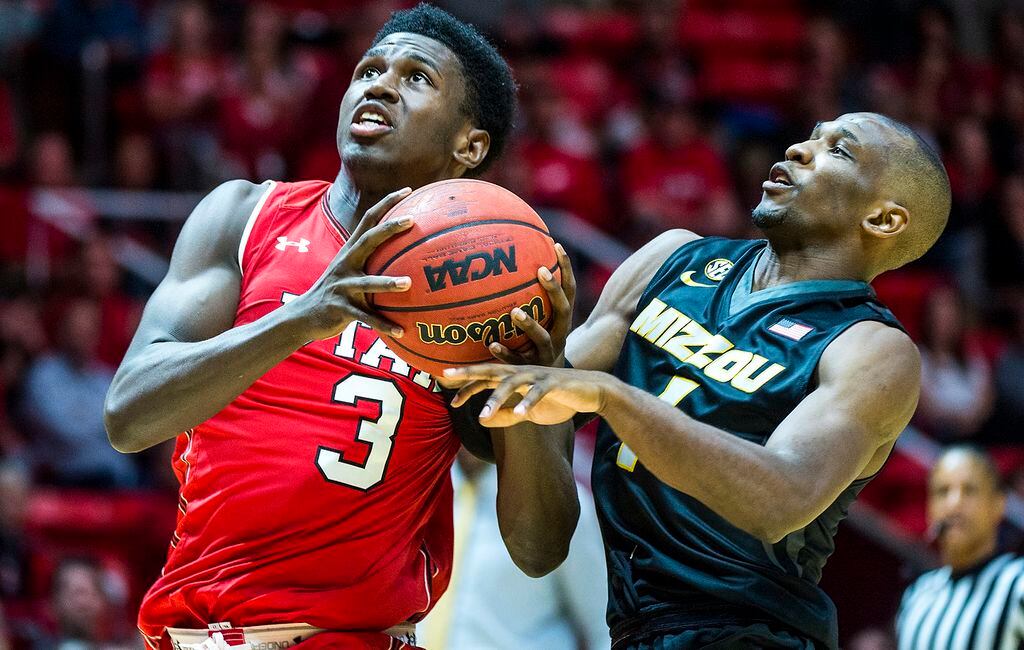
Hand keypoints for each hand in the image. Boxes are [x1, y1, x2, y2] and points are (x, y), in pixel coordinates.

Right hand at [291, 188, 414, 339]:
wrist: (302, 317)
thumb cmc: (336, 294)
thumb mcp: (350, 273)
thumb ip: (372, 262)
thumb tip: (404, 256)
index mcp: (350, 252)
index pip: (369, 220)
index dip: (387, 203)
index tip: (408, 190)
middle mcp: (346, 264)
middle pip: (368, 239)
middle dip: (389, 228)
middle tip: (411, 221)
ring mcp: (342, 285)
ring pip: (367, 281)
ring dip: (388, 282)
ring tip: (408, 283)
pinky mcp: (340, 308)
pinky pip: (366, 317)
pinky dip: (383, 324)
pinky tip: (401, 330)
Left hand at [444, 364, 605, 426]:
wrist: (592, 389)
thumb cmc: (558, 398)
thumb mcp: (528, 410)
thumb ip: (508, 415)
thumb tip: (486, 422)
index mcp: (515, 376)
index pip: (486, 378)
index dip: (467, 386)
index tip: (447, 396)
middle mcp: (523, 372)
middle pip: (491, 371)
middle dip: (469, 374)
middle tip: (447, 377)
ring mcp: (538, 375)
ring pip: (512, 384)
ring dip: (496, 399)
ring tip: (482, 415)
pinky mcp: (554, 382)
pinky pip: (538, 392)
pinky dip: (528, 403)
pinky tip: (518, 415)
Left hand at [487, 243, 575, 366]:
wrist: (554, 386)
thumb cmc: (540, 347)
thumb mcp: (542, 325)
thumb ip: (530, 302)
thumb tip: (507, 270)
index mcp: (561, 321)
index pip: (569, 290)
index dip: (566, 268)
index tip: (557, 245)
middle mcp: (559, 335)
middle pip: (562, 309)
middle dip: (553, 290)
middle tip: (542, 271)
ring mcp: (547, 354)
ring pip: (543, 338)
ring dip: (530, 325)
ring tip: (515, 312)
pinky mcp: (533, 371)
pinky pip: (518, 361)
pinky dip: (506, 353)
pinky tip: (492, 344)